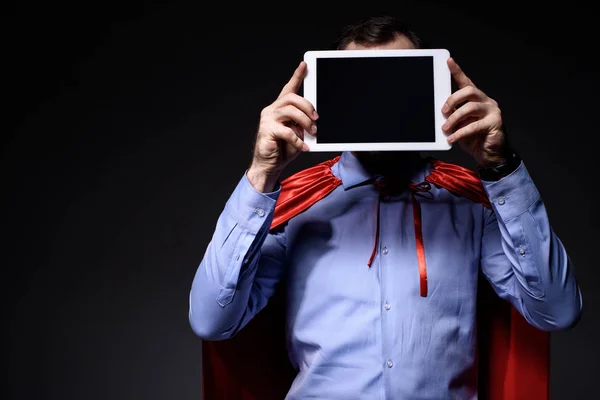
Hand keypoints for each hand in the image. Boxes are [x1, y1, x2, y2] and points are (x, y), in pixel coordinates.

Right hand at [247, 61, 318, 191]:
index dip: (297, 75)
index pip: (289, 88)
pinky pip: (287, 131)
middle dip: (307, 107)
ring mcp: (268, 119)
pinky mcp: (267, 131)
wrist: (270, 165)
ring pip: (290, 111)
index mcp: (280, 108)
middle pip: (291, 98)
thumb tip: (315, 119)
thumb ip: (303, 123)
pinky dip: (298, 140)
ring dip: (305, 122)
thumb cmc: (283, 148)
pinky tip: (304, 147)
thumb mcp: (298, 132)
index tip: (304, 65)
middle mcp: (272, 110)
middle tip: (316, 119)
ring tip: (312, 133)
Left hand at [441, 57, 507, 166]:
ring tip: (445, 129)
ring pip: (470, 107)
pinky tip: (452, 139)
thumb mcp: (459, 125)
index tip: (448, 62)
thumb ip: (453, 116)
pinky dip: (460, 133)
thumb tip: (440, 112)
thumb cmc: (474, 138)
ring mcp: (492, 110)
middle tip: (443, 111)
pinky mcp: (495, 122)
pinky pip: (474, 126)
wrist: (489, 155)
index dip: (457, 71)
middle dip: (453, 100)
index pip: (466, 82)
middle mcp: (486, 101)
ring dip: (454, 118)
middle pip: (469, 91)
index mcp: (476, 99)